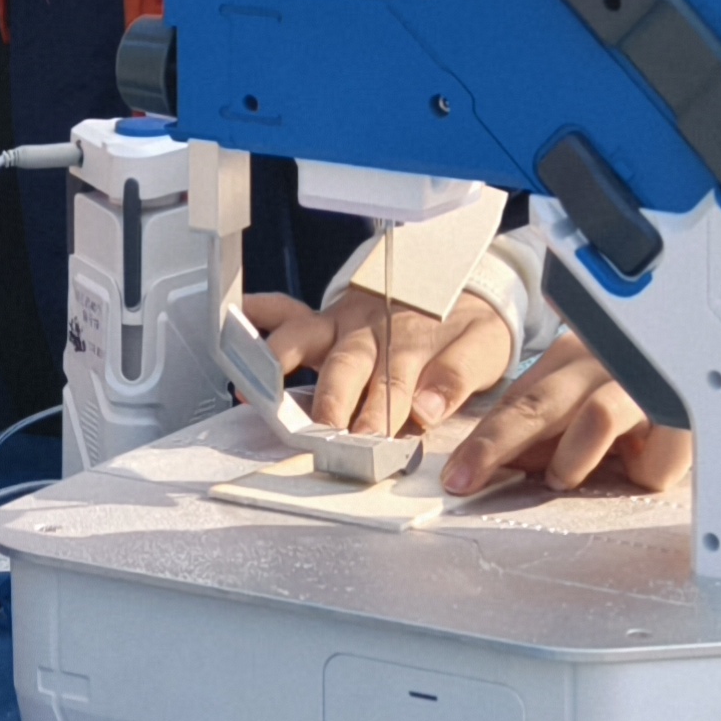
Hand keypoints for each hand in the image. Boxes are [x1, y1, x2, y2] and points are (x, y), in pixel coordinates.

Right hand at [243, 287, 516, 435]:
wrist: (459, 278)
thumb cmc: (469, 321)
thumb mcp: (485, 345)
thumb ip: (457, 377)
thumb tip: (428, 408)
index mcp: (411, 342)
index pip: (394, 385)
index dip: (383, 416)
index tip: (373, 443)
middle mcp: (370, 332)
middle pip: (344, 368)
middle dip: (331, 402)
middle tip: (322, 433)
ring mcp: (341, 323)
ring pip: (304, 338)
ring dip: (279, 364)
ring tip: (258, 389)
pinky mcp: (323, 319)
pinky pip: (285, 309)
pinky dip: (257, 314)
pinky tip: (236, 323)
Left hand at [425, 334, 691, 495]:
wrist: (716, 364)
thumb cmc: (645, 397)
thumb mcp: (586, 410)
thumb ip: (546, 434)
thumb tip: (498, 464)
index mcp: (571, 359)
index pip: (515, 401)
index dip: (481, 440)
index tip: (454, 476)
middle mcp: (602, 362)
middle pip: (537, 403)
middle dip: (494, 446)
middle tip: (467, 480)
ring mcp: (643, 381)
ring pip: (595, 414)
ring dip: (571, 456)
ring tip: (562, 477)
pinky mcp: (685, 409)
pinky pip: (656, 452)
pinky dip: (645, 471)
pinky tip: (646, 468)